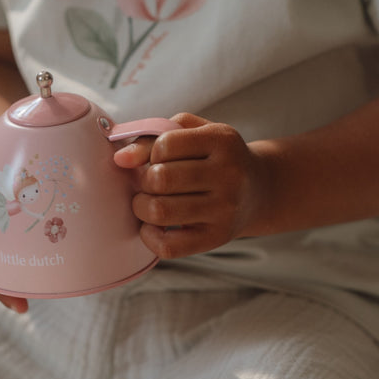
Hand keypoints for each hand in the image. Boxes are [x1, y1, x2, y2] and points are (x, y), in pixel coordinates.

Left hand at [113, 113, 263, 257]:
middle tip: (148, 184)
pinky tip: (153, 226)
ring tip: (148, 202)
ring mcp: (225, 209)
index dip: (149, 153)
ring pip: (160, 211)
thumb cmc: (213, 157)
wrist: (258, 189)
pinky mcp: (217, 238)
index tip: (156, 160)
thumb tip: (120, 159)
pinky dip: (149, 236)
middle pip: (160, 179)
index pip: (165, 144)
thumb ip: (152, 137)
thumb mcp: (191, 133)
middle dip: (143, 181)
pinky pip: (169, 245)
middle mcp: (229, 175)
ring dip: (141, 207)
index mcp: (222, 140)